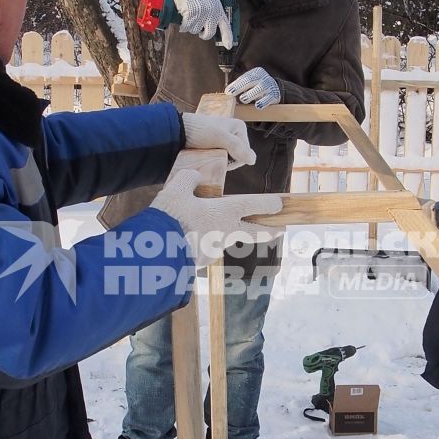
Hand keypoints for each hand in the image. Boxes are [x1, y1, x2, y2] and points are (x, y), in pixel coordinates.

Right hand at [150, 164, 281, 254]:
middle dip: (270, 230)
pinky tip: (188, 239)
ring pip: (227, 239)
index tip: (279, 204)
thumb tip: (194, 176)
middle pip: (255, 232)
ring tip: (208, 227)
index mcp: (224, 211)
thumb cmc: (170, 217)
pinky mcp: (203, 262)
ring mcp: (216, 249)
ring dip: (225, 234)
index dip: (268, 203)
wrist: (157, 252)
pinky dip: (201, 243)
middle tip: (281, 230)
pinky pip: (205, 249)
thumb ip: (188, 179)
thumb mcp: (176, 190)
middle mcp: (226, 231)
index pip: (252, 205)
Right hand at [169, 0, 233, 47]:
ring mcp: (200, 14)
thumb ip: (214, 11)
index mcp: (218, 9)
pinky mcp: (190, 14)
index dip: (227, 38)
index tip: (229, 46)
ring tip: (190, 16)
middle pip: (209, 34)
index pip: (225, 26)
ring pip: (195, 30)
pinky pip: (186, 27)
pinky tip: (183, 19)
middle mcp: (211, 13)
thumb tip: (213, 25)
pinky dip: (183, 26)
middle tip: (201, 31)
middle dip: (204, 34)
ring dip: (191, 27)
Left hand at [182, 111, 254, 169]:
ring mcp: (223, 139)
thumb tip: (252, 161)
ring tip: (209, 157)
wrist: (178, 130)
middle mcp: (233, 132)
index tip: (221, 159)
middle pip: (237, 156)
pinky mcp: (214, 144)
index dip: (235, 160)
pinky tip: (207, 158)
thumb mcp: (220, 138)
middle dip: (227, 160)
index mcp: (239, 128)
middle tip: (214, 158)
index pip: (245, 153)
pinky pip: (220, 156)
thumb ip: (237, 148)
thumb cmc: (199, 131)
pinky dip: (215, 160)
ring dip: (220, 161)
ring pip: (228, 157)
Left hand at [225, 67, 280, 108]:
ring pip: (260, 89)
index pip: (244, 77)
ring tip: (243, 99)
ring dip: (250, 94)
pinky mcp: (274, 96)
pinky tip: (258, 106)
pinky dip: (263, 102)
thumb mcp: (250, 83)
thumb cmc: (257, 86)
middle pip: (251, 80)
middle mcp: (263, 77)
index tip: (227, 91)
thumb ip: (240, 86)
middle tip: (231, 93)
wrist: (275, 89)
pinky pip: (268, 99)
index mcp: (256, 73)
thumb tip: (227, 93)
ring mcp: (269, 86)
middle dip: (239, 87)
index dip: (235, 84)